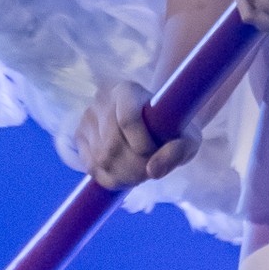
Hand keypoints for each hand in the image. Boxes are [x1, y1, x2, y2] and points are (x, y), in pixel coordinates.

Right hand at [74, 79, 199, 189]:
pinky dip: (111, 179)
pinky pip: (92, 167)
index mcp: (128, 90)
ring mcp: (88, 118)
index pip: (127, 120)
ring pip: (101, 159)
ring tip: (140, 174)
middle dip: (134, 167)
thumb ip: (179, 151)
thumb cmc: (174, 129)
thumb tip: (153, 171)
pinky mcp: (80, 135)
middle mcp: (103, 100)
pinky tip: (126, 176)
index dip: (143, 146)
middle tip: (148, 173)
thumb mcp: (188, 136)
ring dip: (124, 176)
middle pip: (112, 144)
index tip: (154, 153)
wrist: (153, 122)